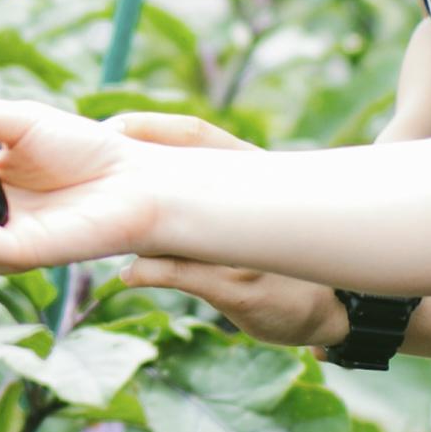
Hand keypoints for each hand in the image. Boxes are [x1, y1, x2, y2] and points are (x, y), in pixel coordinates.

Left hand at [102, 117, 348, 346]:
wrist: (337, 306)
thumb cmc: (287, 256)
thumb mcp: (253, 215)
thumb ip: (207, 197)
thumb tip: (144, 186)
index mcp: (252, 173)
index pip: (197, 134)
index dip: (149, 125)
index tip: (109, 126)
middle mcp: (248, 202)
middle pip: (182, 170)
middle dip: (133, 167)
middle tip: (92, 168)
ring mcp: (243, 245)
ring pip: (173, 225)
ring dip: (133, 226)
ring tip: (100, 225)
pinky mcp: (238, 287)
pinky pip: (178, 273)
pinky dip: (145, 273)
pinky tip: (127, 276)